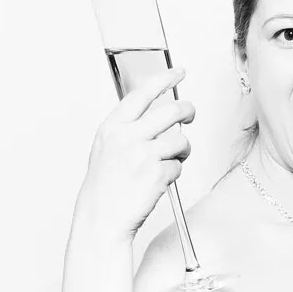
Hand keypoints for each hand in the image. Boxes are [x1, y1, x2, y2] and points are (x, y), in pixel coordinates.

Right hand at [73, 68, 195, 242]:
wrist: (101, 219)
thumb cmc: (105, 187)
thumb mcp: (107, 149)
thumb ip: (128, 129)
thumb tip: (157, 112)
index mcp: (112, 128)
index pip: (142, 94)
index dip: (163, 79)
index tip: (178, 71)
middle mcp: (127, 137)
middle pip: (172, 111)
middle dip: (188, 110)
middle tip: (191, 114)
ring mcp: (143, 154)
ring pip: (181, 140)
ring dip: (181, 150)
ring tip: (168, 161)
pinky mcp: (157, 173)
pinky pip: (179, 165)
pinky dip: (173, 172)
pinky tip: (157, 181)